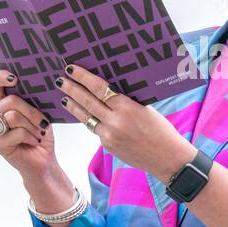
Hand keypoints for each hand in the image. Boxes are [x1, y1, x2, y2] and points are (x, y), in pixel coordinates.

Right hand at [0, 70, 57, 179]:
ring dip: (33, 126)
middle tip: (43, 123)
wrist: (43, 160)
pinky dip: (31, 137)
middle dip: (32, 112)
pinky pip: (16, 132)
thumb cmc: (41, 134)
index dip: (1, 76)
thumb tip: (38, 83)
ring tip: (39, 133)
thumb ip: (33, 98)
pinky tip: (34, 142)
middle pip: (11, 101)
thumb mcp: (40, 111)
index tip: (16, 79)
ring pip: (14, 116)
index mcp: (2, 101)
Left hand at [55, 63, 194, 182]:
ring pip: (86, 117)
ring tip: (63, 97)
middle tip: (60, 80)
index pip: (99, 88)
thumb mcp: (145, 109)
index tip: (71, 69)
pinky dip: (88, 120)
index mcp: (126, 107)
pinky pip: (94, 129)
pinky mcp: (108, 146)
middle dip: (72, 89)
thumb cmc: (161, 130)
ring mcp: (109, 135)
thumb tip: (107, 89)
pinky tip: (82, 114)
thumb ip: (126, 101)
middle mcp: (115, 121)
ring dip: (73, 106)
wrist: (167, 158)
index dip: (83, 77)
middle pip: (87, 101)